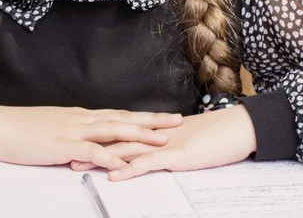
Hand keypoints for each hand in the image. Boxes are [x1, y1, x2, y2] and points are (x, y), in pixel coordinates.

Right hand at [0, 105, 181, 169]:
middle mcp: (82, 119)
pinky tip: (121, 162)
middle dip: (151, 120)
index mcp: (81, 117)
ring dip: (138, 134)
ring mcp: (72, 130)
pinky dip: (106, 155)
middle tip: (177, 121)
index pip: (119, 114)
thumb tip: (90, 143)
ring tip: (161, 139)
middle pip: (123, 118)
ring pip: (112, 130)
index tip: (164, 117)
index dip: (143, 116)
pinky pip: (88, 150)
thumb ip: (74, 135)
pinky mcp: (60, 145)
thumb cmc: (23, 130)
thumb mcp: (53, 129)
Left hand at [72, 105, 255, 178]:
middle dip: (89, 146)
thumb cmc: (215, 135)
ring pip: (126, 149)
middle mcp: (155, 134)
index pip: (121, 131)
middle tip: (64, 152)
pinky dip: (129, 168)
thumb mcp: (186, 140)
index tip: (76, 141)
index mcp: (155, 130)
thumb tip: (153, 150)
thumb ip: (166, 143)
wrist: (238, 128)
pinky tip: (114, 174)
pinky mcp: (176, 155)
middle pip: (116, 139)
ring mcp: (164, 143)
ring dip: (100, 158)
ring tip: (77, 164)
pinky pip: (149, 162)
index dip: (97, 136)